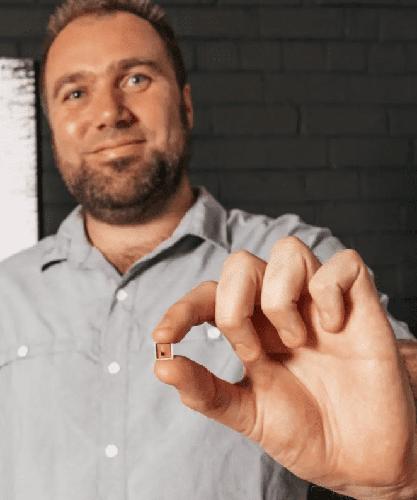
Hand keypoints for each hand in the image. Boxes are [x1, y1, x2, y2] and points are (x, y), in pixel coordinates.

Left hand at [153, 237, 416, 498]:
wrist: (362, 457)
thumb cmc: (306, 431)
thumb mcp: (247, 414)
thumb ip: (205, 391)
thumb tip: (160, 366)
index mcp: (251, 329)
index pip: (208, 295)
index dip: (182, 308)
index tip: (163, 336)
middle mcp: (280, 307)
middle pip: (241, 263)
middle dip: (235, 307)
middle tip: (253, 354)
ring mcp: (318, 302)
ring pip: (288, 250)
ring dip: (280, 296)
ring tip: (296, 340)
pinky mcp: (359, 301)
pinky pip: (342, 264)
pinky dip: (329, 292)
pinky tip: (335, 328)